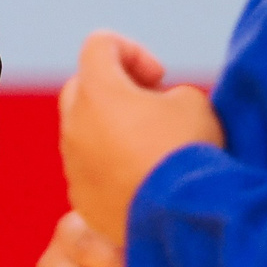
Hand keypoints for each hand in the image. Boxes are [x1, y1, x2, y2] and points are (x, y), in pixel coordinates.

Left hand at [58, 31, 222, 246]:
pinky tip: (146, 178)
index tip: (160, 79)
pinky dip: (111, 164)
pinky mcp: (81, 198)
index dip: (133, 51)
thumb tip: (155, 109)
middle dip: (117, 87)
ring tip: (154, 146)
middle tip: (153, 106)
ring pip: (84, 130)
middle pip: (83, 86)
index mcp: (97, 93)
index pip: (99, 45)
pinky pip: (90, 168)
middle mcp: (74, 126)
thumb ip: (167, 92)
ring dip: (113, 128)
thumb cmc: (188, 153)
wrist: (182, 221)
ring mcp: (73, 165)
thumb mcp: (193, 102)